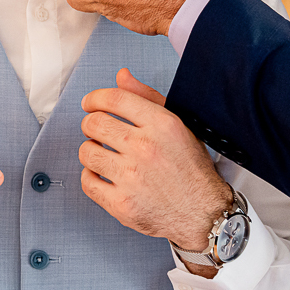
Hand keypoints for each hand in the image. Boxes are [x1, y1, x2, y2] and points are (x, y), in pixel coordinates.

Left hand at [80, 69, 232, 274]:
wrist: (202, 213)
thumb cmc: (190, 168)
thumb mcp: (178, 125)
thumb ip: (148, 97)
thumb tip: (121, 76)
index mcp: (161, 124)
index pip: (114, 99)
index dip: (95, 98)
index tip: (90, 103)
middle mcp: (145, 148)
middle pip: (94, 123)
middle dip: (90, 124)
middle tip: (97, 130)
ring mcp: (131, 177)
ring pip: (87, 152)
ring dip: (90, 150)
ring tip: (103, 154)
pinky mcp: (121, 204)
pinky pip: (87, 182)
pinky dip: (91, 177)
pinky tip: (103, 175)